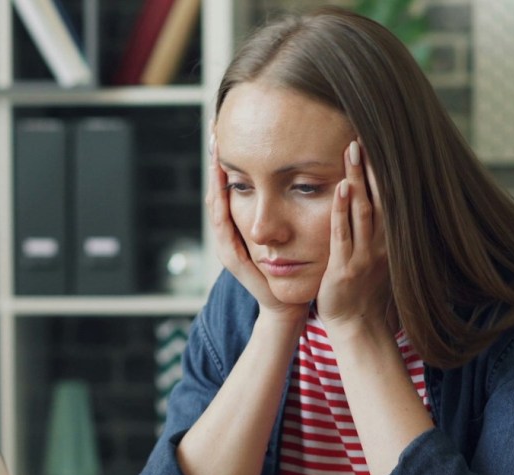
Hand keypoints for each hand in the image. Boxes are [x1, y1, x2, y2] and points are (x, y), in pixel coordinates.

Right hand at [206, 131, 306, 323]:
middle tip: (213, 132)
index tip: (227, 131)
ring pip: (216, 205)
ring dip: (213, 179)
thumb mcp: (289, 231)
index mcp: (241, 225)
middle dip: (214, 161)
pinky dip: (221, 206)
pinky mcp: (233, 257)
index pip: (230, 185)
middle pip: (217, 189)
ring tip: (214, 152)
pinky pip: (223, 227)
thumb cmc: (293, 267)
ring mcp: (227, 245)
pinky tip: (221, 187)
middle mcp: (229, 233)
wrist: (287, 304)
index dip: (227, 161)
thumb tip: (300, 175)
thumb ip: (288, 207)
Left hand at [317, 139, 393, 333]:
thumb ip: (376, 232)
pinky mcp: (345, 268)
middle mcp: (381, 245)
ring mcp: (364, 257)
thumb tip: (374, 204)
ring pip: (363, 211)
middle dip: (370, 167)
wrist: (358, 327)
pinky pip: (343, 235)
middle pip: (378, 198)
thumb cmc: (363, 292)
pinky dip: (341, 211)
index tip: (375, 144)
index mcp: (388, 241)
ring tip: (352, 150)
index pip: (387, 198)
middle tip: (362, 135)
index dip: (382, 172)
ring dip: (357, 179)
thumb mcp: (375, 258)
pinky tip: (338, 188)